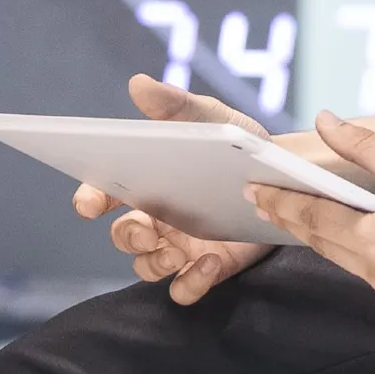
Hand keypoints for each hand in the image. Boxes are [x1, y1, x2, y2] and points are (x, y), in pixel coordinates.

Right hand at [74, 74, 275, 304]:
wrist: (285, 173)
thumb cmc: (239, 143)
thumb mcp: (212, 119)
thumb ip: (176, 104)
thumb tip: (139, 84)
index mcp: (148, 182)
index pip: (104, 192)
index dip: (89, 198)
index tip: (89, 204)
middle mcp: (157, 217)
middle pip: (122, 236)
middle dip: (127, 237)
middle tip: (146, 232)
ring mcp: (180, 246)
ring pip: (146, 267)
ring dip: (154, 263)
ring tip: (176, 252)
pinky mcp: (208, 267)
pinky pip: (183, 289)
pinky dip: (190, 283)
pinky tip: (209, 262)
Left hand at [246, 111, 374, 330]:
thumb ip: (364, 146)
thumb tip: (325, 121)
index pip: (313, 218)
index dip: (282, 203)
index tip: (256, 193)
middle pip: (328, 246)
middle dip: (298, 223)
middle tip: (270, 205)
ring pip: (357, 269)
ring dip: (344, 246)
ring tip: (328, 223)